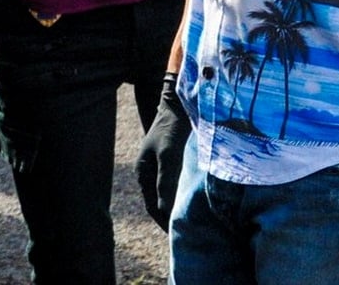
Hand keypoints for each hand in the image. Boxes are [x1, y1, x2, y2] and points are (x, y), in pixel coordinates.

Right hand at [136, 72, 190, 230]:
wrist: (178, 104)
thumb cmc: (172, 129)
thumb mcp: (168, 156)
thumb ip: (165, 183)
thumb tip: (165, 210)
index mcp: (144, 172)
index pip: (153, 206)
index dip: (165, 222)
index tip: (178, 235)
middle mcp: (149, 172)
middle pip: (159, 202)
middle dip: (171, 217)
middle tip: (188, 231)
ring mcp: (159, 166)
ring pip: (168, 194)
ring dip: (177, 206)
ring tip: (192, 219)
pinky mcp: (171, 161)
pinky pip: (175, 184)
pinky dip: (182, 194)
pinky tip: (194, 198)